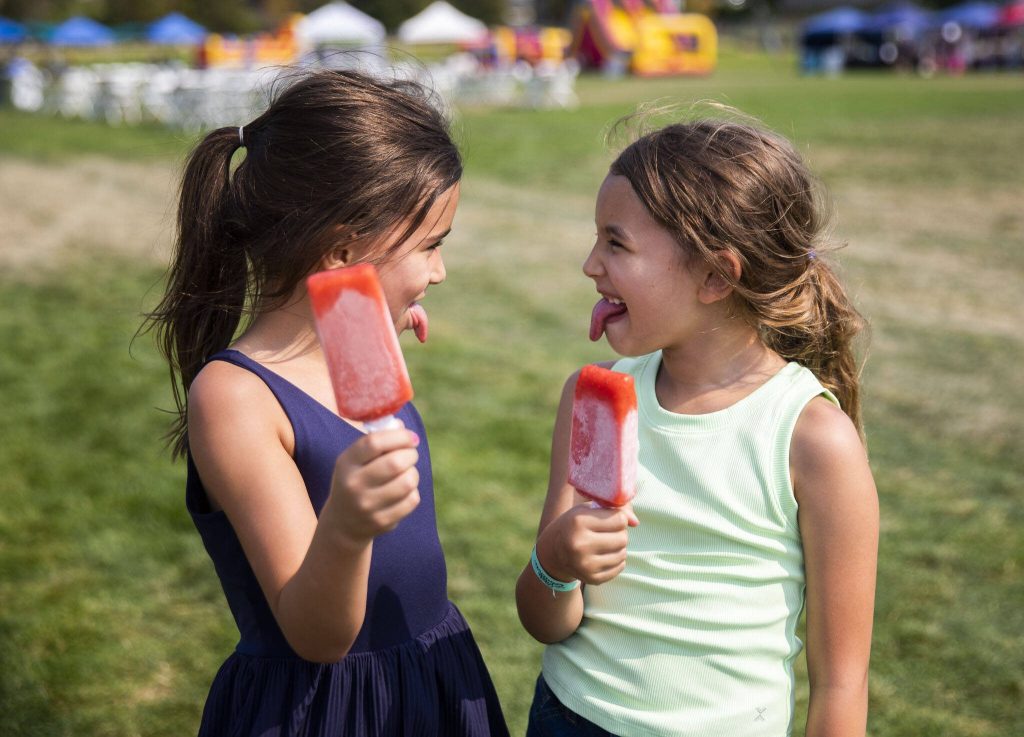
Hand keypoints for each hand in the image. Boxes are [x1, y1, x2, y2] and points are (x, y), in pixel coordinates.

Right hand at [325, 426, 420, 545]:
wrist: (343, 522)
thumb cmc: (356, 479)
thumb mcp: (356, 459)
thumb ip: (377, 440)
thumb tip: (402, 427)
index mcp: (346, 463)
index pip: (374, 442)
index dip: (399, 436)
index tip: (410, 437)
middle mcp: (354, 484)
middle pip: (395, 463)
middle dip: (410, 454)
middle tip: (410, 455)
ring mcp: (367, 505)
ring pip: (407, 482)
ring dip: (413, 473)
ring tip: (407, 473)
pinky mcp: (381, 521)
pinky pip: (411, 500)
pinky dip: (413, 492)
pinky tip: (403, 492)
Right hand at [536, 502, 637, 585]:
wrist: (553, 553)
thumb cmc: (575, 525)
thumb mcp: (589, 509)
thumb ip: (615, 509)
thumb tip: (636, 522)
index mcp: (578, 522)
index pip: (619, 519)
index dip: (618, 518)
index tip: (609, 519)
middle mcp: (580, 544)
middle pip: (623, 538)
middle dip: (619, 533)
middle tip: (607, 532)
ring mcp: (585, 564)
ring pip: (623, 553)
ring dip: (618, 547)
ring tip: (604, 543)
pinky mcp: (592, 579)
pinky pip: (620, 567)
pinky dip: (616, 560)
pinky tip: (602, 555)